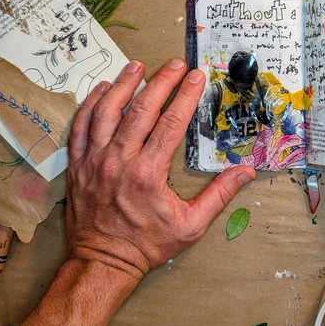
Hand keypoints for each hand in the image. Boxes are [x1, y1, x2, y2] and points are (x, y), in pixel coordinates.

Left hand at [65, 59, 256, 279]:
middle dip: (161, 81)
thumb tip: (246, 171)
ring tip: (137, 66)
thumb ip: (219, 195)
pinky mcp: (77, 165)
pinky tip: (102, 89)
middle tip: (175, 63)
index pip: (171, 122)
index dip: (185, 95)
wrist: (102, 262)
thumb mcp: (191, 226)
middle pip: (141, 110)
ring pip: (107, 111)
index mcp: (148, 173)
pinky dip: (91, 104)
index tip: (197, 76)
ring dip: (123, 85)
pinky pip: (81, 126)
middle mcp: (119, 160)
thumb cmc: (147, 244)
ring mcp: (94, 160)